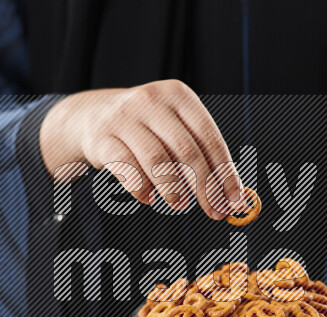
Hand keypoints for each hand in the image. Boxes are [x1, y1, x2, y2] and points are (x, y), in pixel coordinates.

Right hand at [40, 80, 241, 218]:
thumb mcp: (174, 127)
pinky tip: (149, 198)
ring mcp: (125, 118)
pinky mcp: (103, 138)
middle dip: (205, 187)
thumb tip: (229, 195)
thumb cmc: (146, 128)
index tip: (234, 199)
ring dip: (174, 189)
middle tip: (214, 211)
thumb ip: (200, 154)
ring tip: (181, 204)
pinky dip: (142, 188)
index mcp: (179, 96)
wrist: (92, 115)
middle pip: (186, 151)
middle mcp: (152, 101)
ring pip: (157, 160)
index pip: (209, 137)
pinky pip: (127, 169)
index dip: (225, 172)